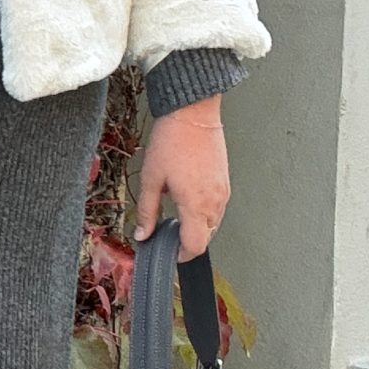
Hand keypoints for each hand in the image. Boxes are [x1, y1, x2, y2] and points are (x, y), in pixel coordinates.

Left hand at [134, 97, 229, 259]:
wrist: (193, 113)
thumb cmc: (172, 141)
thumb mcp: (151, 178)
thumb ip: (147, 212)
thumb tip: (143, 235)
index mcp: (196, 204)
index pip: (195, 246)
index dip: (180, 255)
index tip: (167, 251)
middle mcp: (215, 202)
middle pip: (205, 237)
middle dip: (186, 239)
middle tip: (166, 229)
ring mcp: (223, 192)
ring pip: (212, 223)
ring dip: (195, 225)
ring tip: (174, 209)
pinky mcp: (225, 182)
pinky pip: (217, 207)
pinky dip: (203, 211)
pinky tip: (186, 196)